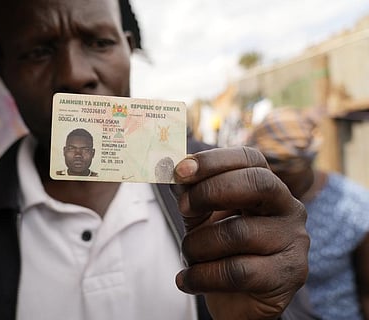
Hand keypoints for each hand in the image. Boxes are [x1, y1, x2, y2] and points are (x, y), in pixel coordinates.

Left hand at [172, 146, 308, 319]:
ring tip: (189, 255)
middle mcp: (289, 209)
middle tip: (183, 206)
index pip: (250, 159)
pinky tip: (187, 280)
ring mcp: (294, 242)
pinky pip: (236, 272)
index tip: (180, 170)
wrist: (238, 302)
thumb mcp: (202, 218)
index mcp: (269, 188)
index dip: (213, 160)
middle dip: (210, 191)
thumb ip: (191, 194)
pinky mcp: (287, 276)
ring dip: (198, 245)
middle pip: (257, 183)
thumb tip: (172, 168)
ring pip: (237, 232)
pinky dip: (201, 276)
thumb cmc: (221, 252)